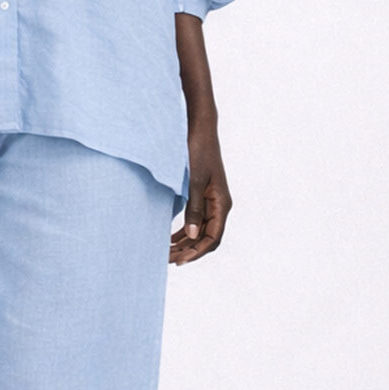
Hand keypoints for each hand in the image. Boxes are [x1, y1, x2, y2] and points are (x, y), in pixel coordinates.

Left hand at [169, 124, 230, 264]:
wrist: (199, 129)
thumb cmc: (199, 151)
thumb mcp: (194, 182)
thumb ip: (194, 208)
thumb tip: (190, 236)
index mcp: (222, 203)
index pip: (212, 238)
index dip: (196, 252)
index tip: (179, 260)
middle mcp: (220, 205)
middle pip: (206, 238)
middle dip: (189, 251)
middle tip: (168, 260)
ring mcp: (212, 201)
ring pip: (200, 231)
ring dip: (185, 243)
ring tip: (167, 253)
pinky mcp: (202, 196)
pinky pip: (195, 220)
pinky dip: (184, 232)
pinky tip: (170, 238)